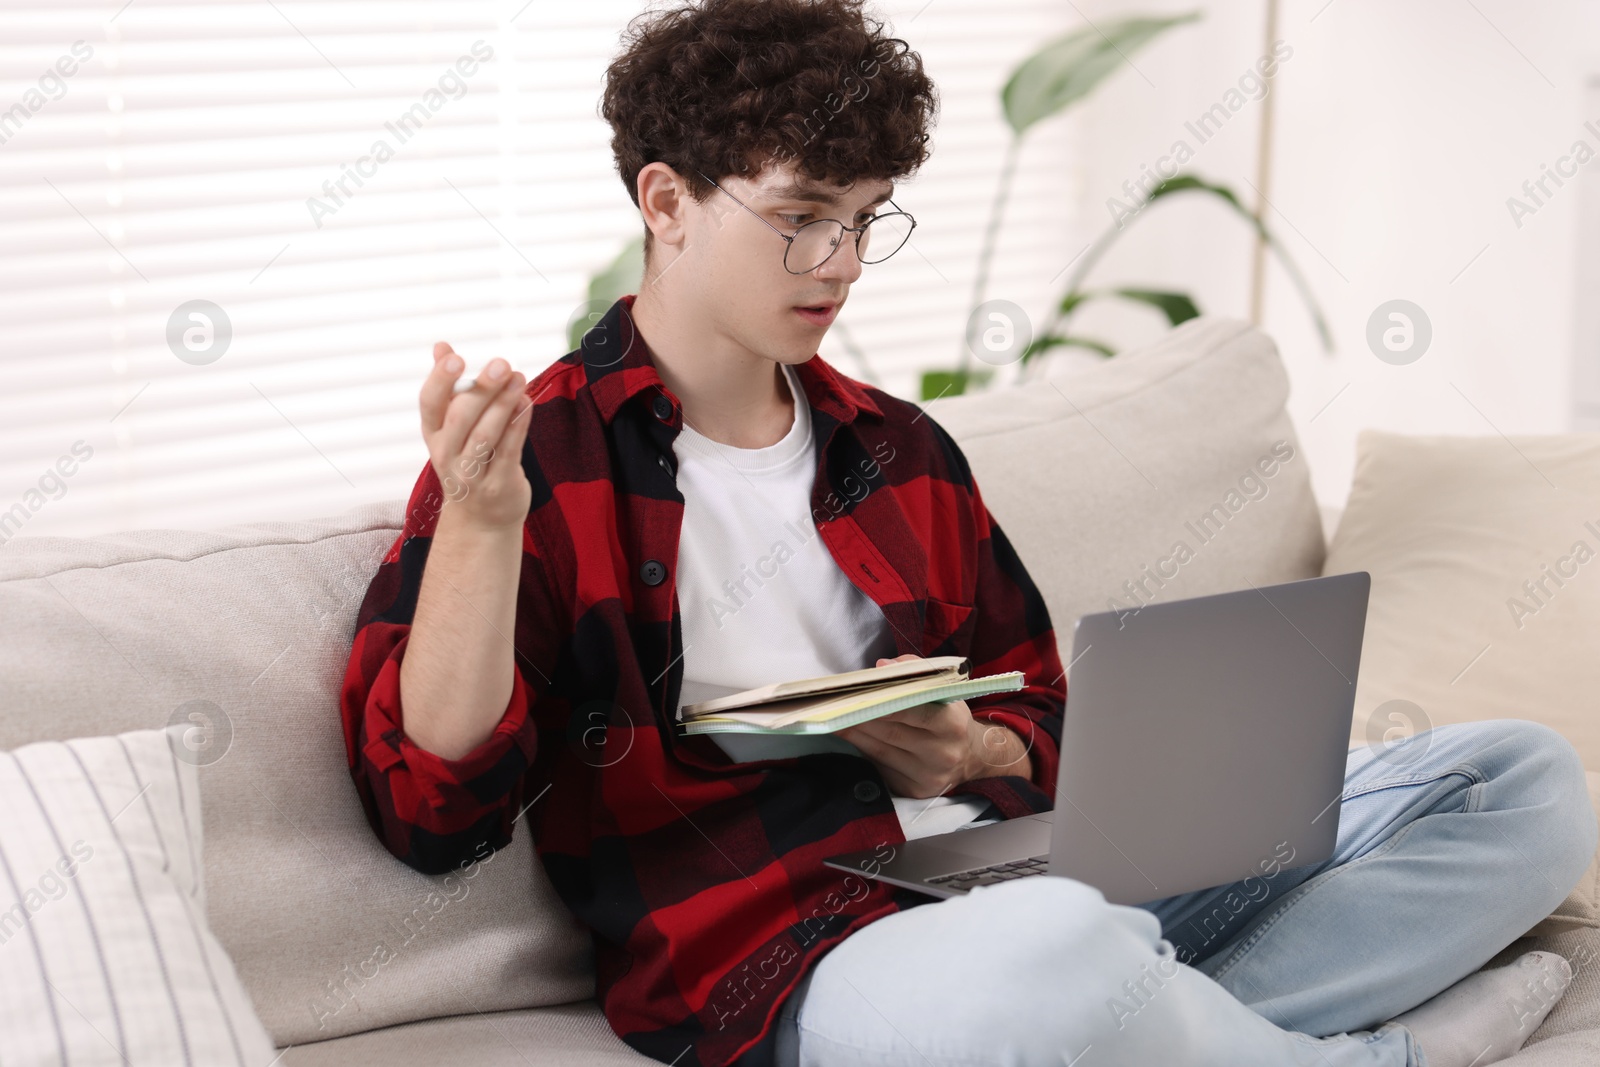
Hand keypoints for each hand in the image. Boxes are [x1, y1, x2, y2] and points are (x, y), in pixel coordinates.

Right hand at [420, 342, 531, 530]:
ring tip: (518, 378)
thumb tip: (441, 346)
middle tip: (501, 363)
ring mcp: (472, 473)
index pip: (429, 404)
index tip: (455, 357)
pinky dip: (518, 426)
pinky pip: (508, 452)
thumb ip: (449, 387)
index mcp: (434, 435)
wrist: (480, 520)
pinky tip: (526, 403)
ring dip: (504, 404)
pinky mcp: (499, 484)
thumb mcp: (451, 427)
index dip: (440, 380)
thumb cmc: (467, 462)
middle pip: (461, 418)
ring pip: (486, 435)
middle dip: (482, 389)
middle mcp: (448, 454)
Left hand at [837, 654, 1032, 799]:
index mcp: (953, 725)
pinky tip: (851, 738)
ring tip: (833, 719)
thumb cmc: (951, 718)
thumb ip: (915, 671)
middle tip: (833, 704)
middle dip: (860, 717)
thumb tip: (882, 667)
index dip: (881, 701)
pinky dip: (864, 751)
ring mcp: (928, 776)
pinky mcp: (915, 792)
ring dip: (854, 734)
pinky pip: (881, 768)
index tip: (855, 693)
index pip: (912, 710)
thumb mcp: (944, 690)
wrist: (972, 757)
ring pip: (880, 752)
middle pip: (890, 732)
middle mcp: (943, 754)